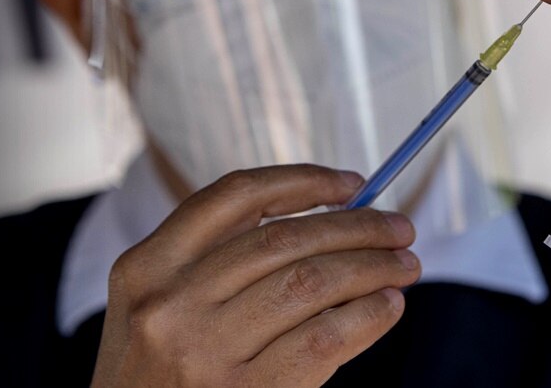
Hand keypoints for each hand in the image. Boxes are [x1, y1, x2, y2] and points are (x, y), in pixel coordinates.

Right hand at [91, 165, 419, 386]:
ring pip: (311, 281)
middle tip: (399, 228)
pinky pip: (325, 338)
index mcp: (146, 265)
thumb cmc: (159, 377)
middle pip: (285, 238)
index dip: (303, 181)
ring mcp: (204, 351)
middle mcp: (171, 301)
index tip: (352, 184)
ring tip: (404, 266)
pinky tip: (387, 307)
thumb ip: (221, 262)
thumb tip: (337, 220)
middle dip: (356, 226)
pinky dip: (367, 315)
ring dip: (372, 266)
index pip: (236, 197)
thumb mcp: (160, 308)